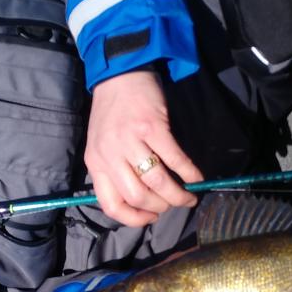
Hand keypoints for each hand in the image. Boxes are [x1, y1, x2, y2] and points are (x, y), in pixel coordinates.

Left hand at [85, 68, 202, 226]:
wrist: (118, 73)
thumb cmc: (112, 112)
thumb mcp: (101, 145)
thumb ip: (114, 170)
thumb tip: (143, 200)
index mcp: (95, 163)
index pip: (111, 204)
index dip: (134, 218)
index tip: (151, 217)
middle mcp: (109, 155)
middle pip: (137, 196)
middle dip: (160, 207)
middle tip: (173, 204)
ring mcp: (130, 141)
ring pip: (156, 181)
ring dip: (177, 195)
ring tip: (189, 196)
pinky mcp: (152, 127)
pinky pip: (174, 158)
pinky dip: (189, 172)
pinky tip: (197, 177)